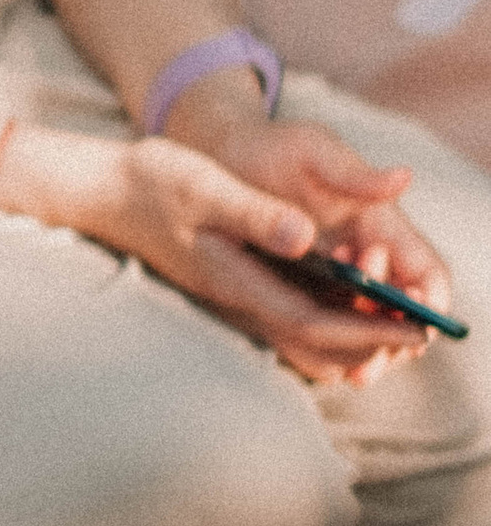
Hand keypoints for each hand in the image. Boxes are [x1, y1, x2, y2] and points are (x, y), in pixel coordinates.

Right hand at [0, 99, 447, 385]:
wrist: (102, 191)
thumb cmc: (151, 182)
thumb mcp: (205, 186)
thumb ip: (255, 214)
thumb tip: (306, 239)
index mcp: (236, 280)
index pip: (314, 323)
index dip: (368, 330)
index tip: (416, 329)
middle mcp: (239, 299)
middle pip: (314, 343)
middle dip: (370, 343)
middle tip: (422, 332)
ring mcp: (235, 295)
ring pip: (302, 338)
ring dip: (351, 337)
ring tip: (397, 325)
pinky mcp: (234, 284)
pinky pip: (289, 320)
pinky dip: (327, 323)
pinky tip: (351, 306)